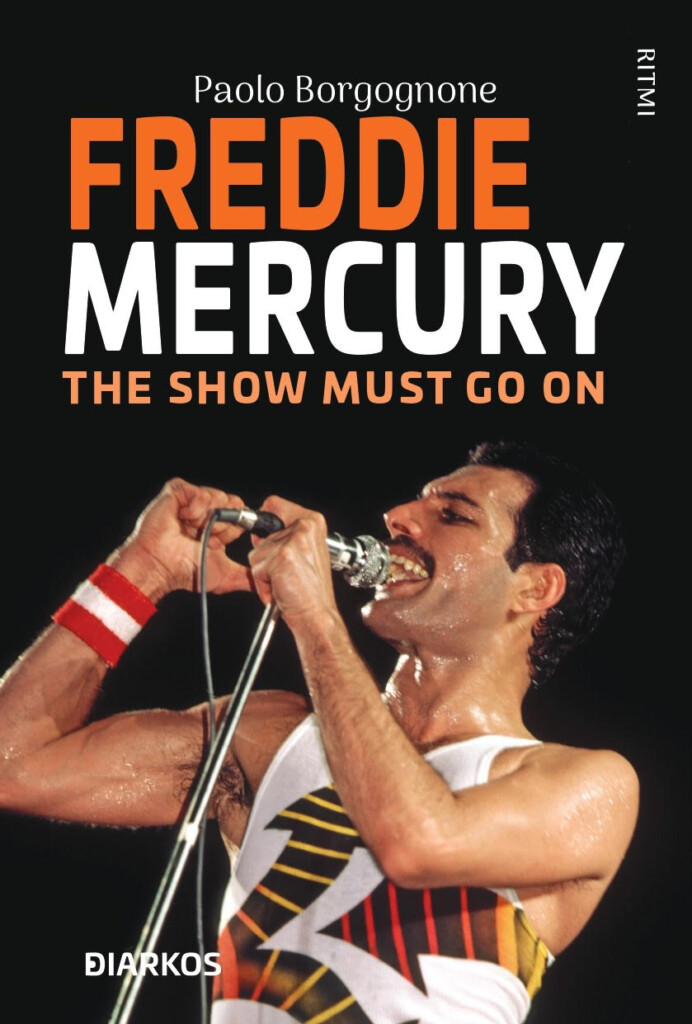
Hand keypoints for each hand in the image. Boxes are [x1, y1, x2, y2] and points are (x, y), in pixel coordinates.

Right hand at [110, 478, 253, 600]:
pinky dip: (195, 508)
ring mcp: (192, 500)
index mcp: (218, 527)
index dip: (236, 528)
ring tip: (192, 529)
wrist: (159, 566)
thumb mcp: (224, 575)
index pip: (243, 516)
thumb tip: (262, 585)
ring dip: (207, 518)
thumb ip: (245, 577)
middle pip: (234, 504)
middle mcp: (207, 512)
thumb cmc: (185, 572)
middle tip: (206, 537)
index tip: (221, 541)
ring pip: (219, 496)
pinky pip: (200, 492)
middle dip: (223, 524)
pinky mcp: (178, 491)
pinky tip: (184, 520)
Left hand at [248, 496, 338, 627]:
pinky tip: (281, 589)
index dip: (265, 525)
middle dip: (266, 557)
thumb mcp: (304, 552)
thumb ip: (285, 536)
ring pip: (256, 553)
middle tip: (286, 572)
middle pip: (261, 534)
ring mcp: (293, 542)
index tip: (271, 541)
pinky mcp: (281, 558)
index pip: (273, 504)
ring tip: (285, 582)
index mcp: (313, 521)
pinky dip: (263, 584)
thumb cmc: (310, 590)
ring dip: (264, 572)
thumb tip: (257, 533)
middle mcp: (305, 527)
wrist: (317, 614)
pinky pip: (256, 569)